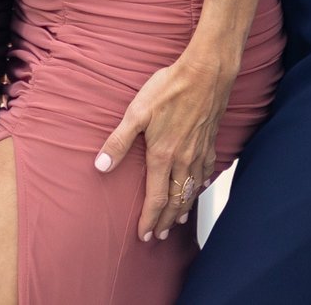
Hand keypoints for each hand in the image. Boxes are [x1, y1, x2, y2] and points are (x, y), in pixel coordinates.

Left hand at [96, 48, 234, 241]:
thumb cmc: (169, 89)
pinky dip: (200, 185)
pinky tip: (198, 187)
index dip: (149, 219)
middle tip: (159, 235)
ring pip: (191, 189)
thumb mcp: (136, 113)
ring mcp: (199, 152)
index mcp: (162, 155)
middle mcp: (183, 159)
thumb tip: (100, 166)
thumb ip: (118, 142)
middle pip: (175, 199)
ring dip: (183, 208)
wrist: (205, 74)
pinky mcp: (210, 142)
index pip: (156, 197)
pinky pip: (206, 172)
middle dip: (165, 220)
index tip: (144, 235)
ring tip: (176, 221)